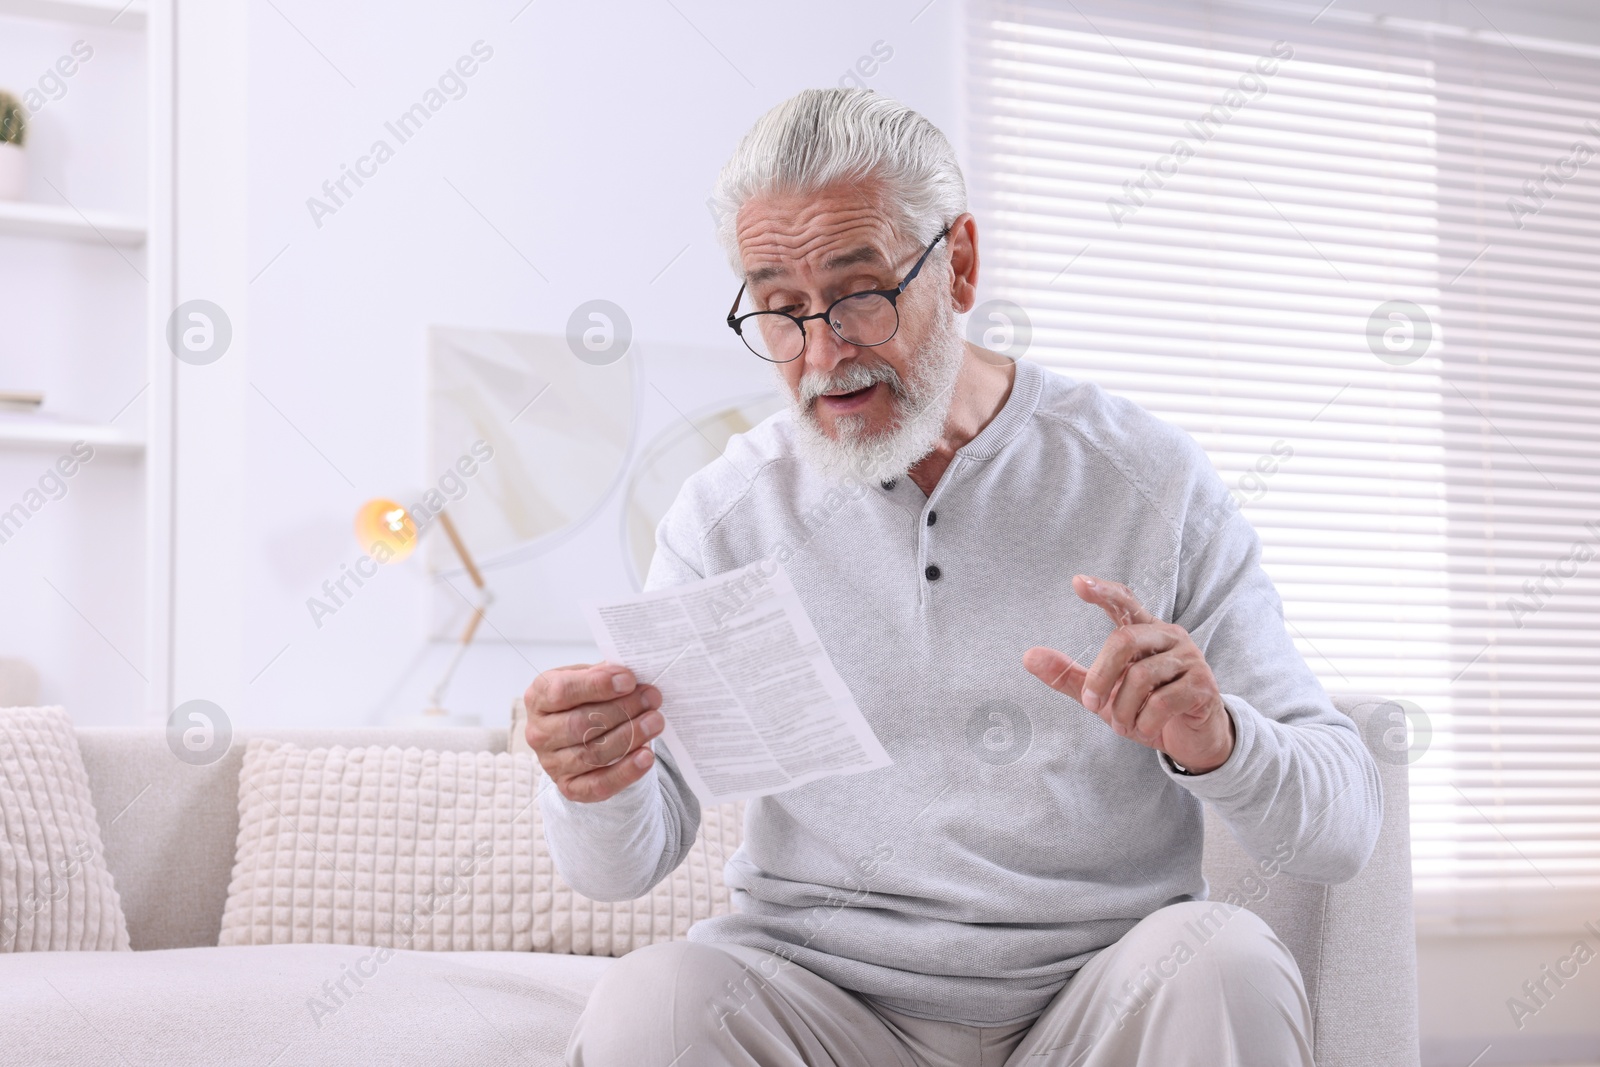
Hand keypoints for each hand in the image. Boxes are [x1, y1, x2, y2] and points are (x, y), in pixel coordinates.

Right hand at [523, 662, 663, 802]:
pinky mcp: (570, 787)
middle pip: (580, 724)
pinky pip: (598, 785)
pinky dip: (625, 772)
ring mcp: (551, 763)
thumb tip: (628, 674)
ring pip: (592, 753)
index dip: (597, 685)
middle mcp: (539, 732)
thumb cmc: (585, 699)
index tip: (629, 680)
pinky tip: (646, 756)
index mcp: (539, 698)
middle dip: (622, 710)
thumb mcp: (588, 679)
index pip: (562, 691)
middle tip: (652, 699)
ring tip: (655, 722)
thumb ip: (603, 675)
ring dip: (630, 737)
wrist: (582, 735)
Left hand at [1023, 575, 1234, 773]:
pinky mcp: (1203, 686)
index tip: (1077, 582)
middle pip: (1123, 640)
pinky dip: (1144, 722)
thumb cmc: (1146, 708)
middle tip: (1090, 704)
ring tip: (1123, 724)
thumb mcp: (1104, 694)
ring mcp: (1190, 659)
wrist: (1189, 740)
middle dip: (1100, 676)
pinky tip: (1144, 728)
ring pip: (1140, 677)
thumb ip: (1071, 675)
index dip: (1103, 591)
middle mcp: (1169, 637)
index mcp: (1145, 631)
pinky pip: (1162, 702)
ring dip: (1122, 709)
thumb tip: (1028, 656)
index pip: (1124, 602)